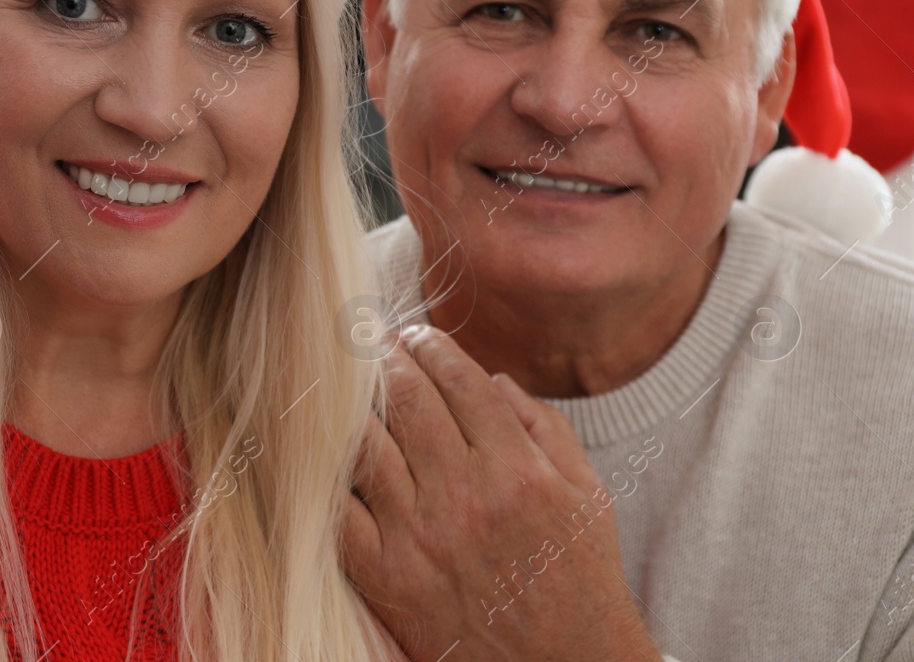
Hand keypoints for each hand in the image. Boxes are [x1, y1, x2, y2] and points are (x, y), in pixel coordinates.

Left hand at [342, 325, 659, 661]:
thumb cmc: (577, 579)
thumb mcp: (587, 496)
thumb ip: (543, 427)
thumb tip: (490, 378)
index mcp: (518, 471)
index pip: (462, 381)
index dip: (432, 346)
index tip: (416, 334)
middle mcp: (466, 496)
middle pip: (407, 398)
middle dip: (385, 358)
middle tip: (371, 342)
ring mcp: (420, 537)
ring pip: (365, 443)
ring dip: (350, 403)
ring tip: (343, 384)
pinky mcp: (386, 576)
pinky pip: (338, 508)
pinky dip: (327, 472)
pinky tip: (325, 450)